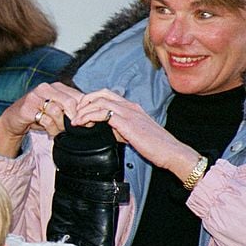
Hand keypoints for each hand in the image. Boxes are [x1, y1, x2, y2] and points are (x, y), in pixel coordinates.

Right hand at [0, 82, 83, 156]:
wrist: (13, 120)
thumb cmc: (36, 114)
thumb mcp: (55, 110)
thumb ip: (69, 111)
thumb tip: (89, 120)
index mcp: (56, 86)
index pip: (77, 95)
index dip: (84, 110)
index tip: (87, 123)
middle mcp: (46, 88)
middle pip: (69, 102)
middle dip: (73, 118)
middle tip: (73, 128)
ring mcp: (35, 97)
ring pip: (57, 111)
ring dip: (60, 126)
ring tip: (58, 132)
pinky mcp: (27, 108)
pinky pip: (45, 119)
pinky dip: (51, 129)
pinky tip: (50, 133)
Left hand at [74, 90, 200, 179]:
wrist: (171, 152)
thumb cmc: (155, 146)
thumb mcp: (133, 134)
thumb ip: (119, 129)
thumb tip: (105, 130)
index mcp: (132, 108)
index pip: (107, 95)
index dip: (91, 101)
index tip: (81, 112)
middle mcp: (130, 106)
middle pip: (101, 93)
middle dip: (84, 101)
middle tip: (75, 114)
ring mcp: (129, 112)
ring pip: (99, 101)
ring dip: (83, 110)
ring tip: (75, 121)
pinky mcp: (126, 122)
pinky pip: (102, 113)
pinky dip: (88, 117)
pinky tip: (82, 124)